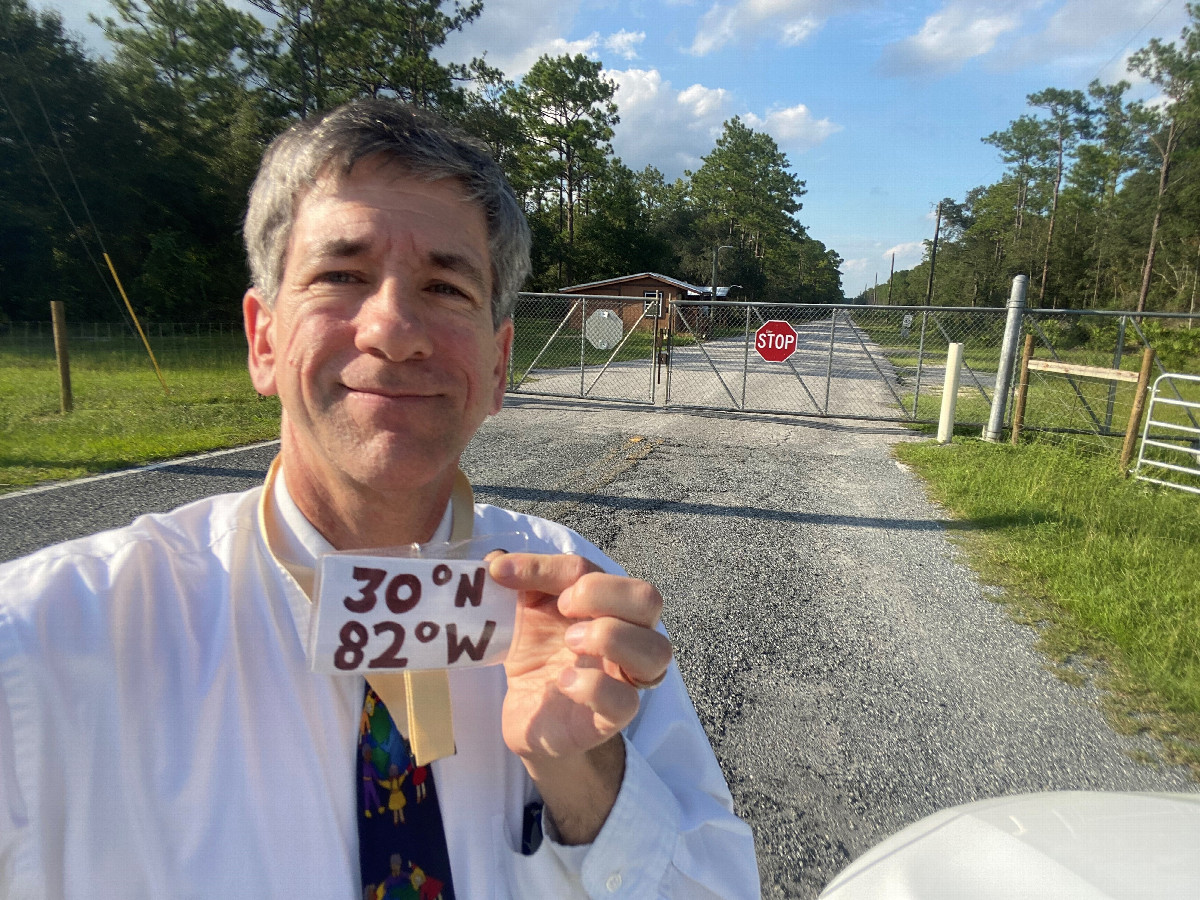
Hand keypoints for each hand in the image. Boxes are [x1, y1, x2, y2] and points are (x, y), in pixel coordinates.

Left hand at [487, 553, 671, 842]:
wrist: (529, 716)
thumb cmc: (536, 655)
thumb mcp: (522, 613)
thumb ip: (516, 583)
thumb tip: (496, 559)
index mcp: (602, 602)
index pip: (590, 569)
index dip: (546, 566)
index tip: (502, 574)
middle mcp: (625, 634)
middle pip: (648, 599)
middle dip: (603, 593)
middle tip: (563, 607)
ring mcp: (624, 677)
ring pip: (656, 651)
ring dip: (611, 636)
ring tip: (570, 642)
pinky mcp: (611, 717)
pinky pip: (626, 702)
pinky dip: (594, 686)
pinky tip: (563, 681)